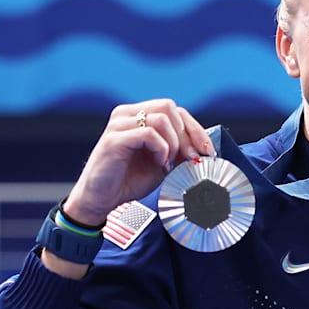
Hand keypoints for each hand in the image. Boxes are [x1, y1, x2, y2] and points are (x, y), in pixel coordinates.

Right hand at [63, 100, 214, 226]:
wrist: (101, 200)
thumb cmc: (129, 181)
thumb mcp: (163, 163)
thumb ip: (180, 150)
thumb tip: (204, 147)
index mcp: (138, 116)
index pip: (174, 110)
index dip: (194, 129)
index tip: (207, 150)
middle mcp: (127, 114)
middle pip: (170, 108)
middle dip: (187, 134)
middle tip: (190, 159)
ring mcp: (119, 124)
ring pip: (161, 118)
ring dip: (173, 143)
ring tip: (167, 163)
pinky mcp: (114, 139)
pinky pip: (149, 133)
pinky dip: (161, 149)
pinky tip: (159, 163)